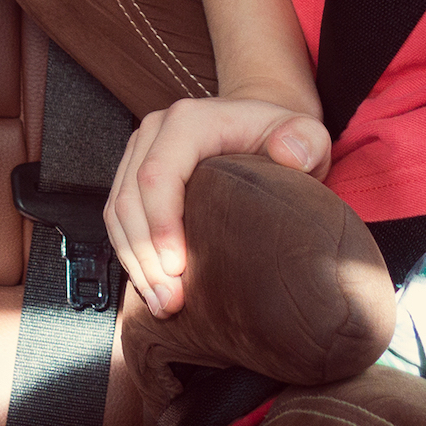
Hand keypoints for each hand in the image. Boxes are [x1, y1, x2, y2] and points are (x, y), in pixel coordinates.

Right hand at [105, 95, 328, 318]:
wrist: (261, 129)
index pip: (158, 174)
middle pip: (130, 198)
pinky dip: (132, 256)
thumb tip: (288, 152)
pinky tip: (153, 287)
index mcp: (188, 121)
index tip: (178, 269)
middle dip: (145, 256)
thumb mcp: (307, 135)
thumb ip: (306, 139)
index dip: (161, 224)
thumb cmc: (284, 139)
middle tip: (170, 302)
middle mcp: (155, 132)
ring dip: (135, 262)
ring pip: (118, 213)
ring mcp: (140, 153)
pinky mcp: (134, 176)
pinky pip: (120, 219)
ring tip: (162, 304)